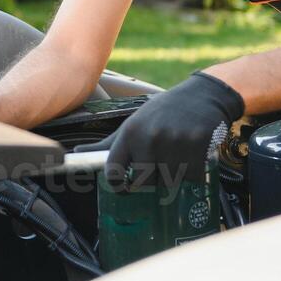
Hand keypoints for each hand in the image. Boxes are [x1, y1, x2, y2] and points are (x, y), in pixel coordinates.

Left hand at [101, 72, 243, 187]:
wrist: (203, 94)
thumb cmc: (163, 112)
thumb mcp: (134, 122)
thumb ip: (107, 143)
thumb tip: (77, 152)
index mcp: (130, 132)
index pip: (113, 170)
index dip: (117, 185)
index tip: (124, 186)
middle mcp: (149, 138)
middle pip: (143, 183)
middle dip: (151, 180)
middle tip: (159, 164)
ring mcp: (174, 143)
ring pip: (169, 183)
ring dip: (174, 175)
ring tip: (177, 154)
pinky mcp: (197, 147)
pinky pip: (191, 178)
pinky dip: (193, 172)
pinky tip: (193, 153)